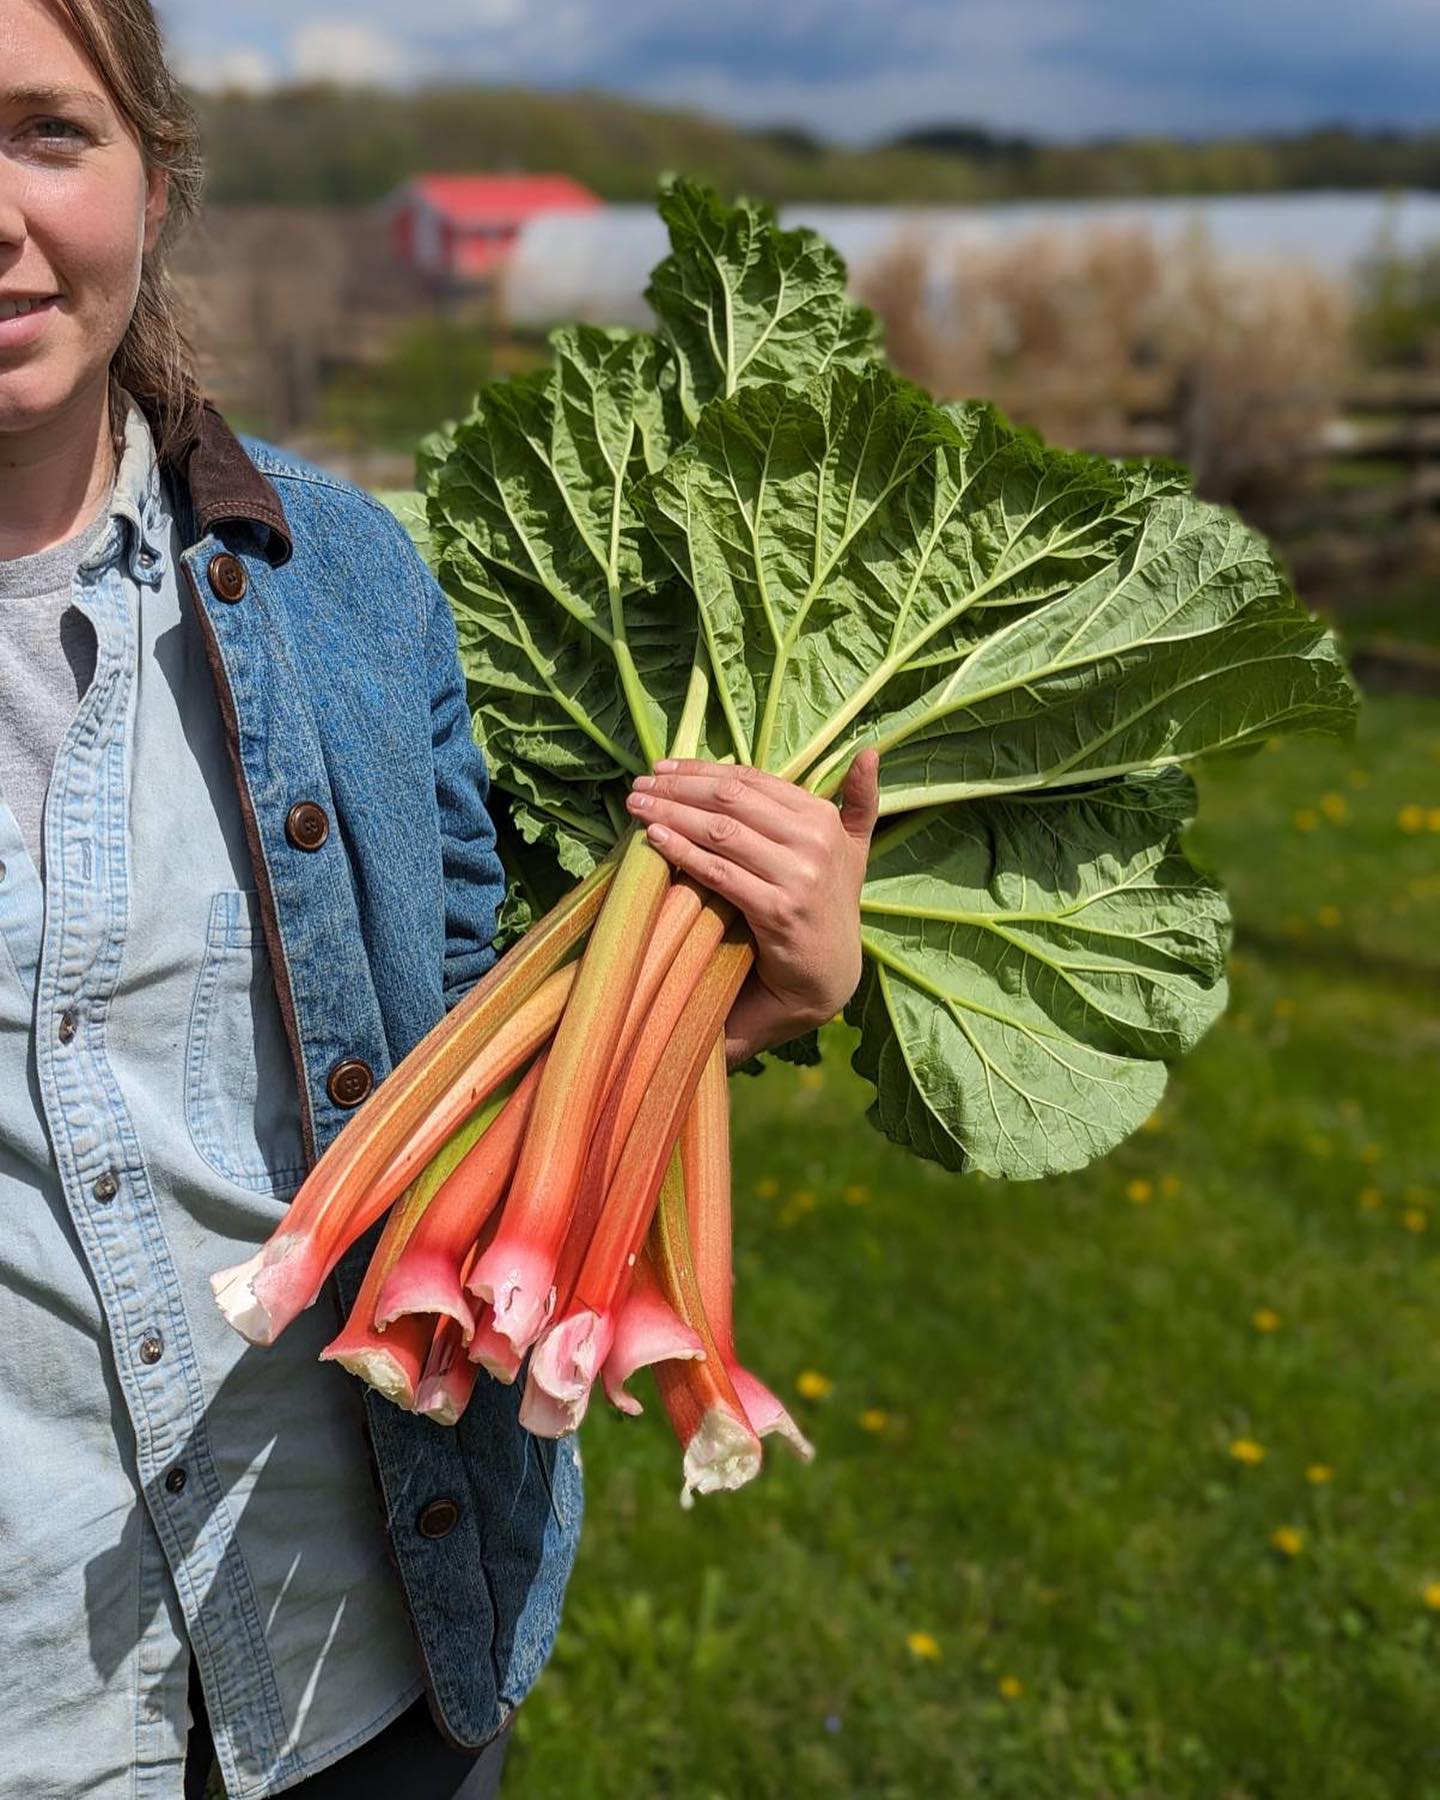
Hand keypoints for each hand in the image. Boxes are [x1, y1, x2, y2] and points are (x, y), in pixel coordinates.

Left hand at [625, 751, 879, 1064]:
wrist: (829, 975)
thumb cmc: (829, 905)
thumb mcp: (853, 849)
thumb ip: (859, 802)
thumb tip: (870, 752)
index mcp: (823, 818)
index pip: (750, 780)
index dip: (701, 770)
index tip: (662, 768)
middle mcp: (815, 840)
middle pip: (730, 800)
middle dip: (678, 788)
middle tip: (638, 785)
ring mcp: (798, 876)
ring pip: (720, 832)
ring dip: (671, 814)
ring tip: (636, 806)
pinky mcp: (777, 910)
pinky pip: (719, 873)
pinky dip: (682, 852)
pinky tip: (654, 839)